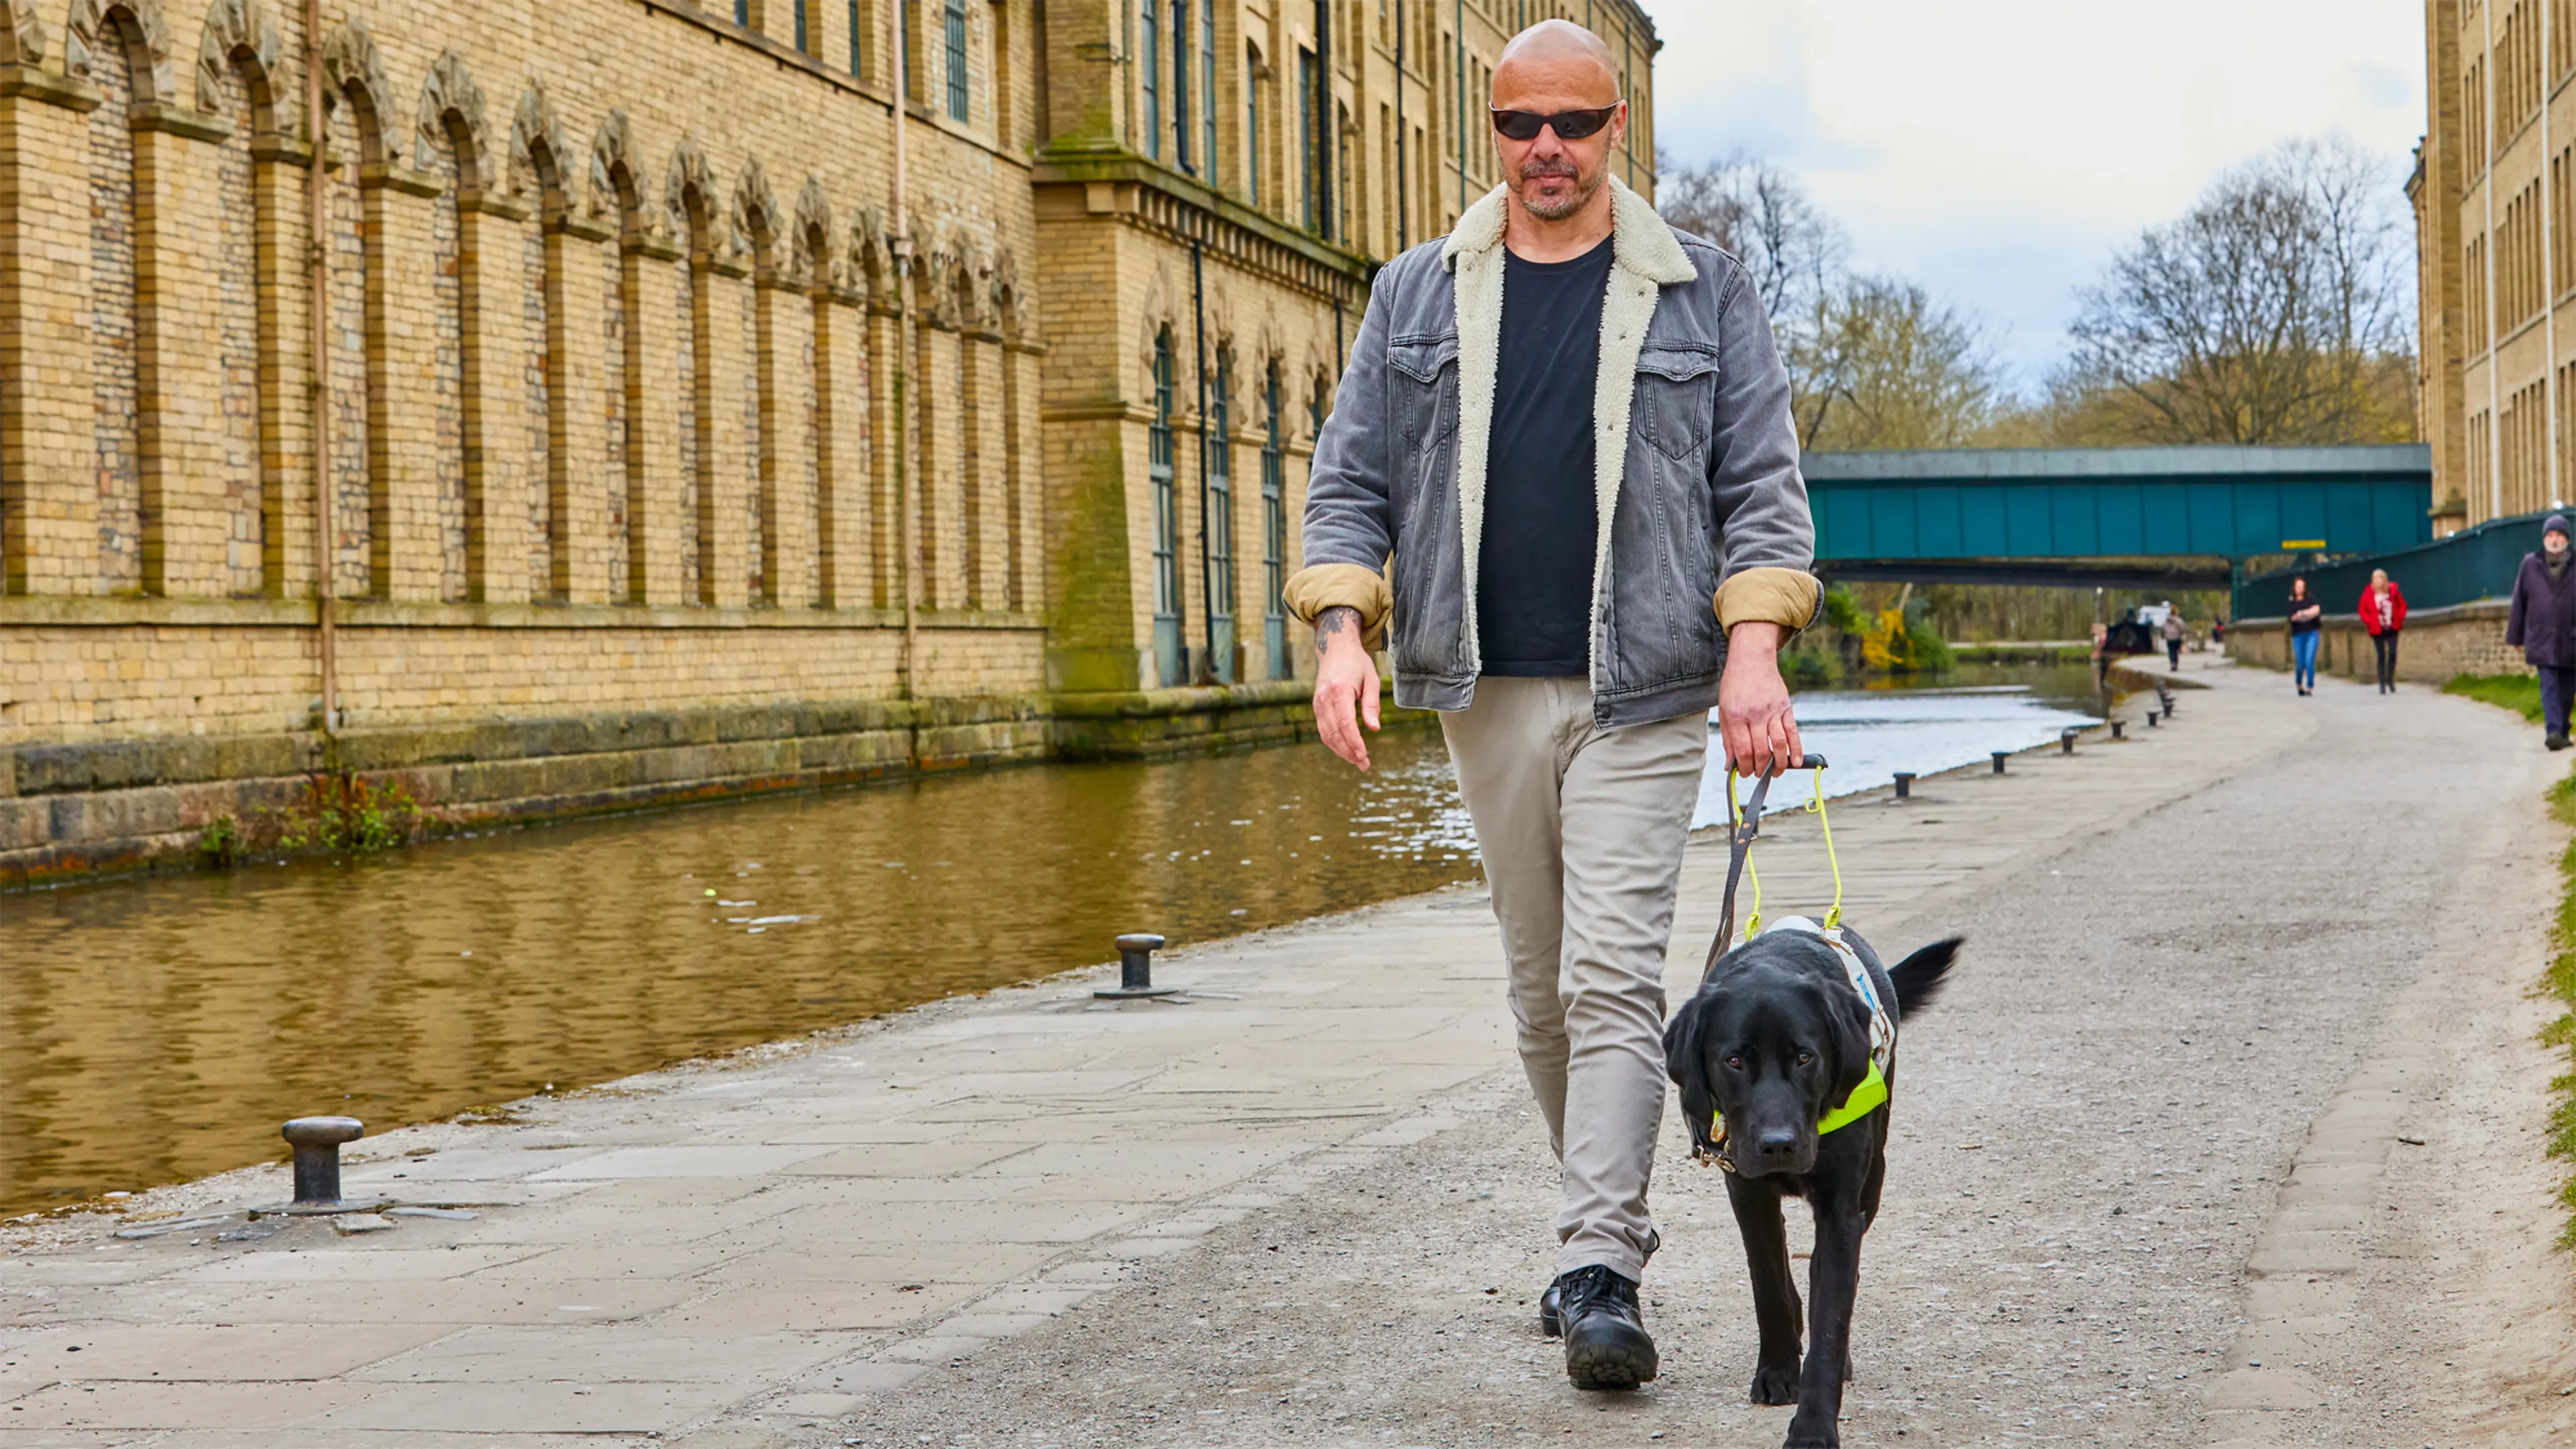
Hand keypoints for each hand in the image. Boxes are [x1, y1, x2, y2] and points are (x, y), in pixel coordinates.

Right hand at [1311, 607, 1380, 770]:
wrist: (1335, 648)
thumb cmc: (1357, 662)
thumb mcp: (1372, 679)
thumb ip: (1372, 704)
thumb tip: (1374, 729)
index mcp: (1339, 690)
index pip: (1345, 723)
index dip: (1354, 742)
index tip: (1364, 756)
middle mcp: (1324, 699)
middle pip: (1334, 733)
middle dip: (1349, 752)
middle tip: (1364, 765)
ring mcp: (1317, 703)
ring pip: (1326, 734)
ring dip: (1341, 750)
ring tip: (1357, 761)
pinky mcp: (1316, 706)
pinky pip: (1323, 729)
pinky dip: (1334, 742)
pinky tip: (1346, 749)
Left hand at [1718, 621, 1803, 777]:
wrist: (1751, 659)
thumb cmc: (1734, 686)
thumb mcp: (1723, 710)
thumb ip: (1728, 738)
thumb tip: (1730, 764)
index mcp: (1736, 716)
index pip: (1742, 750)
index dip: (1744, 767)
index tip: (1744, 774)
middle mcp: (1755, 714)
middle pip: (1760, 750)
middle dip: (1759, 768)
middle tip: (1757, 775)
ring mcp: (1773, 710)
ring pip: (1778, 744)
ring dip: (1778, 763)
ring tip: (1775, 773)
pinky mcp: (1786, 707)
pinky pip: (1793, 732)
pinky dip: (1796, 749)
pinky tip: (1796, 762)